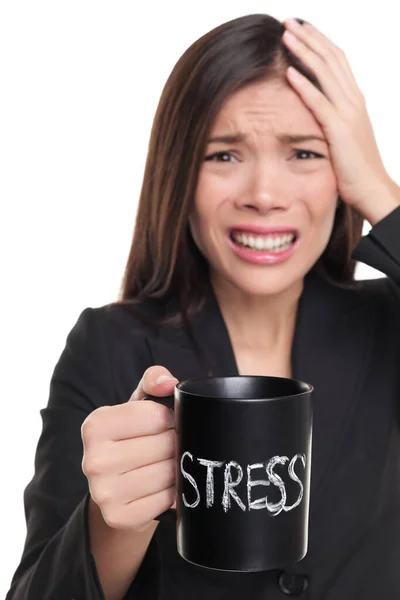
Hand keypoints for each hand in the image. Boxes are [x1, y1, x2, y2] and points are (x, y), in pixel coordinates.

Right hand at [81, 366, 177, 531]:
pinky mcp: (119, 517)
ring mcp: (103, 492)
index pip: (156, 416)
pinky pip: (166, 500)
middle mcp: (93, 460)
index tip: (165, 424)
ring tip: (166, 464)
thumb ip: (154, 381)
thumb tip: (169, 383)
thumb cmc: (131, 438)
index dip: (170, 418)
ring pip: (167, 473)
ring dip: (176, 468)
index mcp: (95, 425)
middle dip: (175, 443)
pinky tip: (162, 487)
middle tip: (169, 446)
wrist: (116, 488)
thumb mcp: (138, 405)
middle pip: (164, 445)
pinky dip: (172, 493)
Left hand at [282, 18, 399, 224]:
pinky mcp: (339, 130)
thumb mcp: (344, 136)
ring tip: (285, 36)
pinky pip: (319, 102)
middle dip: (309, 37)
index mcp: (354, 100)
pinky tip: (289, 72)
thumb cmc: (356, 168)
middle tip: (288, 22)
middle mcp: (353, 100)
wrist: (372, 189)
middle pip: (331, 58)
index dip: (318, 42)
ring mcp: (348, 114)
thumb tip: (316, 114)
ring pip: (325, 73)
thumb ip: (333, 120)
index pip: (337, 61)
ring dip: (304, 52)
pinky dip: (304, 85)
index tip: (300, 29)